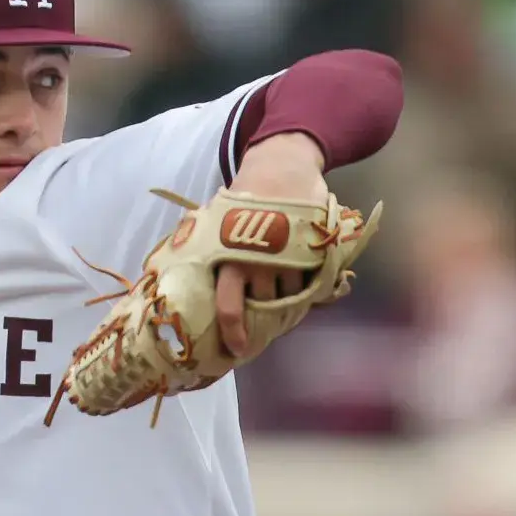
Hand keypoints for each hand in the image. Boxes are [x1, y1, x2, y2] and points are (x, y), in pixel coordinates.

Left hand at [214, 132, 326, 356]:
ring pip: (291, 296)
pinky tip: (304, 277)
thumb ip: (216, 254)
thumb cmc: (246, 196)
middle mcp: (256, 261)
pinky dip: (308, 285)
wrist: (282, 164)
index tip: (238, 351)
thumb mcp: (219, 223)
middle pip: (265, 307)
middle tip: (270, 318)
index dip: (234, 335)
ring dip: (290, 299)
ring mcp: (287, 256)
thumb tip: (204, 289)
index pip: (230, 307)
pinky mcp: (311, 249)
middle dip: (268, 317)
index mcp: (228, 258)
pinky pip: (311, 281)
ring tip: (288, 291)